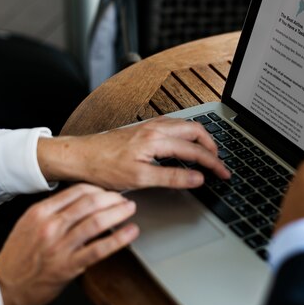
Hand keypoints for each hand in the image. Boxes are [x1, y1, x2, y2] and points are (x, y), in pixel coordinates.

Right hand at [0, 184, 138, 304]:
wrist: (4, 286)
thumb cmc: (18, 256)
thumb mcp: (28, 224)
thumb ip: (52, 211)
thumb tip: (78, 201)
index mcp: (40, 212)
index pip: (77, 191)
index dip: (99, 189)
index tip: (108, 192)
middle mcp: (50, 226)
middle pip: (90, 203)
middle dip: (112, 199)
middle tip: (125, 200)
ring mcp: (59, 246)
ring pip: (96, 222)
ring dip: (118, 213)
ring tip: (130, 210)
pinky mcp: (68, 266)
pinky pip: (99, 249)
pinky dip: (119, 239)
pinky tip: (130, 233)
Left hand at [37, 117, 230, 189]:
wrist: (79, 157)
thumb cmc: (103, 167)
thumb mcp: (139, 178)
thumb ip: (171, 177)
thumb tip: (197, 178)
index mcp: (157, 139)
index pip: (195, 150)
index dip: (214, 164)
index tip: (224, 174)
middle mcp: (155, 128)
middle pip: (195, 130)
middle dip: (212, 146)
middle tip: (219, 163)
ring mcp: (149, 126)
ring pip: (185, 126)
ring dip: (200, 138)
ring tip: (207, 153)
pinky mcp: (143, 128)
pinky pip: (173, 126)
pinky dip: (186, 135)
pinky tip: (184, 145)